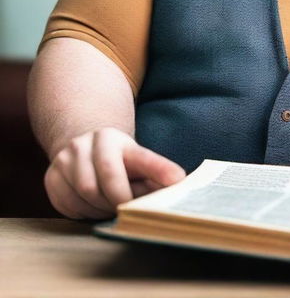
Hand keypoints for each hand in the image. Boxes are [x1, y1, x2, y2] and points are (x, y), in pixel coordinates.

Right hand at [44, 127, 185, 219]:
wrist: (81, 148)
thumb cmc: (117, 159)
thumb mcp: (138, 159)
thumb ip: (156, 170)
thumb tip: (178, 183)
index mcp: (114, 138)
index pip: (138, 158)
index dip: (158, 170)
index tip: (177, 180)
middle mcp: (86, 144)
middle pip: (106, 183)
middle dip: (120, 201)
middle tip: (127, 208)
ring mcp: (64, 160)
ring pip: (86, 196)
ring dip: (102, 209)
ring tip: (110, 206)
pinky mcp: (50, 177)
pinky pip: (68, 205)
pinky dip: (84, 212)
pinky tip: (92, 205)